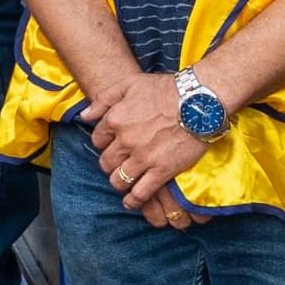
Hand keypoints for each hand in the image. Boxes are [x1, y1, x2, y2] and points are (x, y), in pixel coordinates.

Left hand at [82, 69, 207, 211]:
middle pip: (106, 162)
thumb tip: (85, 116)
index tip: (113, 144)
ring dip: (119, 182)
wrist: (199, 100)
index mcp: (115, 119)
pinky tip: (131, 201)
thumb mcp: (130, 83)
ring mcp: (143, 157)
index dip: (104, 143)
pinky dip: (133, 200)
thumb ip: (104, 98)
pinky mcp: (161, 170)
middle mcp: (125, 140)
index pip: (98, 140)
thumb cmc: (166, 88)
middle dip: (110, 163)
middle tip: (119, 163)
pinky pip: (140, 192)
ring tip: (124, 182)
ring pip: (119, 179)